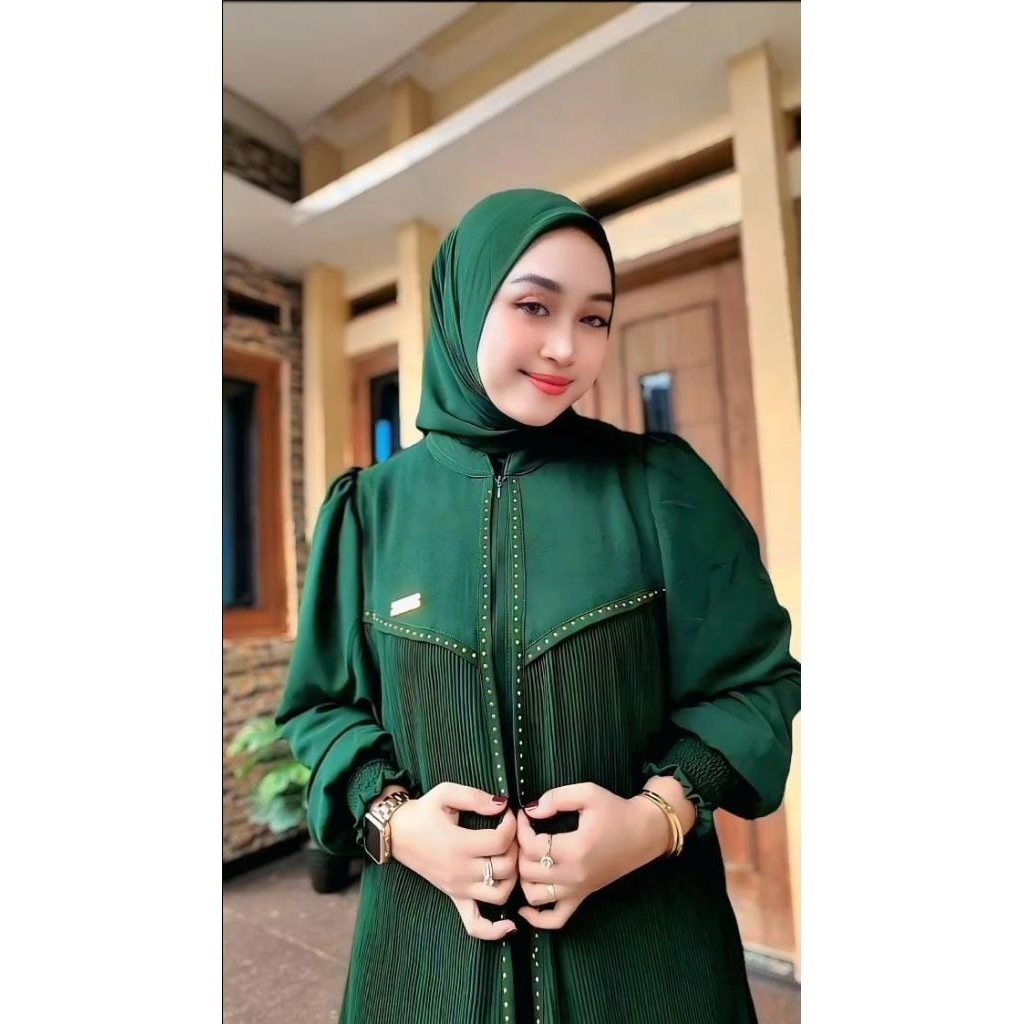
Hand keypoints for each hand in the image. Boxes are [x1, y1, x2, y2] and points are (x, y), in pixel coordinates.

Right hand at [388, 782, 519, 940]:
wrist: (396, 832)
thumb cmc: (422, 812)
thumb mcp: (445, 793)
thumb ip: (475, 797)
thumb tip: (502, 805)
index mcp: (458, 845)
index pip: (500, 841)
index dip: (512, 825)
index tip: (509, 813)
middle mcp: (460, 871)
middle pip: (505, 868)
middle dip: (516, 847)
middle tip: (511, 833)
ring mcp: (458, 888)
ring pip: (499, 894)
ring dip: (512, 878)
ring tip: (509, 858)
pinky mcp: (454, 897)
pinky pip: (475, 925)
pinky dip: (494, 930)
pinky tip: (510, 925)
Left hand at [515, 782, 682, 930]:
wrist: (644, 832)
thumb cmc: (616, 811)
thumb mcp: (588, 792)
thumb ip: (556, 798)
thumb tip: (530, 810)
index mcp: (575, 849)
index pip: (531, 846)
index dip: (521, 828)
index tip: (523, 814)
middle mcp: (574, 876)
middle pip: (527, 871)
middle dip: (520, 849)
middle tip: (525, 832)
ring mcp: (578, 890)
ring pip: (534, 896)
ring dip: (523, 877)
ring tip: (527, 856)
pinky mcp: (583, 897)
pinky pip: (555, 919)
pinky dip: (537, 918)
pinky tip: (525, 906)